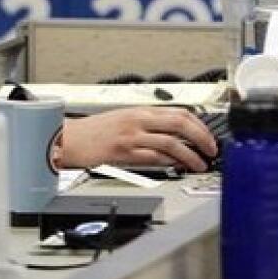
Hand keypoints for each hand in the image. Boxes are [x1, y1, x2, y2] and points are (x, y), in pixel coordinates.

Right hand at [58, 108, 217, 171]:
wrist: (65, 139)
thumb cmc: (91, 133)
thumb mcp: (122, 120)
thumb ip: (146, 126)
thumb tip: (173, 136)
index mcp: (138, 111)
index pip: (179, 112)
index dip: (200, 125)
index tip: (209, 137)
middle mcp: (137, 120)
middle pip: (180, 123)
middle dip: (202, 138)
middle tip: (212, 150)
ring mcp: (131, 136)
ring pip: (171, 142)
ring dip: (191, 156)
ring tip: (199, 164)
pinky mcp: (123, 151)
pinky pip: (154, 157)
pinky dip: (170, 162)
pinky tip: (177, 167)